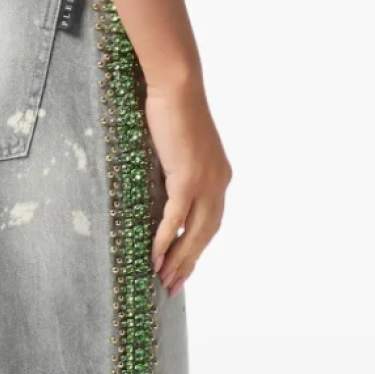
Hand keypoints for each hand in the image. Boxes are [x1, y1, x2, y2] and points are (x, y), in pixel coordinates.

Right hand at [144, 81, 232, 295]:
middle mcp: (218, 184)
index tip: (184, 269)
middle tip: (173, 286)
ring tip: (163, 280)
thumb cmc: (173, 110)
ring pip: (193, 233)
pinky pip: (175, 219)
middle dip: (188, 263)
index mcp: (220, 177)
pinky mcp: (188, 179)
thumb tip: (161, 191)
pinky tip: (154, 258)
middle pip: (205, 235)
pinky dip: (164, 240)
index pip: (211, 223)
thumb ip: (177, 172)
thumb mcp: (179, 149)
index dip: (197, 249)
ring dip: (178, 259)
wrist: (178, 87)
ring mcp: (205, 183)